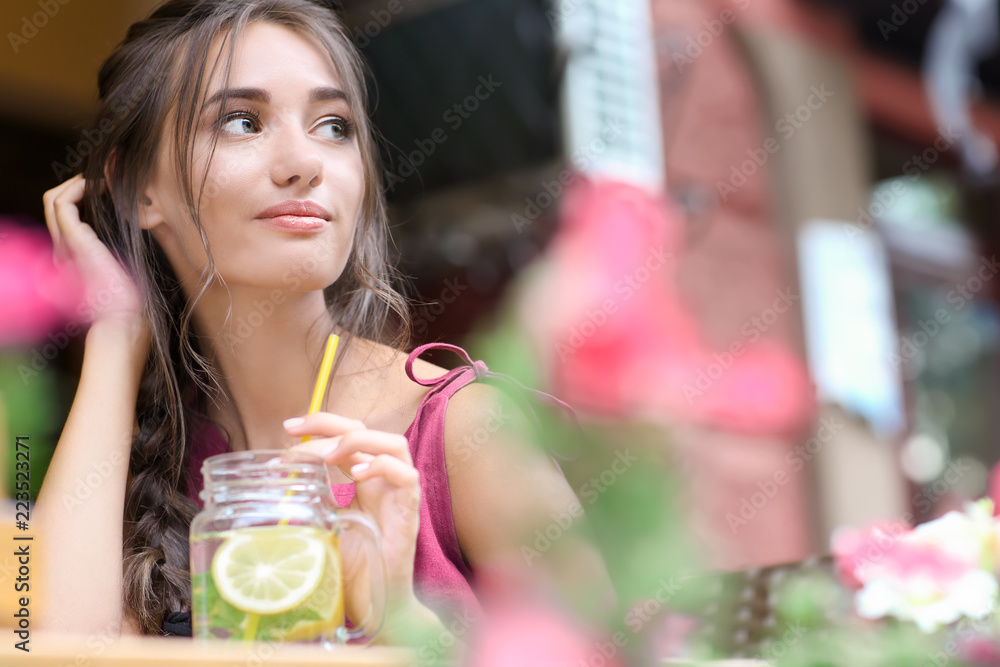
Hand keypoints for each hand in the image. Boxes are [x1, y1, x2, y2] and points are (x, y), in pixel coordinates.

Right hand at [42, 174, 146, 333]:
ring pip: (54, 200)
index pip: (64, 217)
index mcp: (72, 257)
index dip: (79, 198)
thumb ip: (115, 261)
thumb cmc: (128, 303)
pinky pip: (63, 204)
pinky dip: (78, 188)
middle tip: (102, 178)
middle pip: (54, 204)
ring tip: (100, 178)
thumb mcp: (121, 276)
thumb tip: (127, 249)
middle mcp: (63, 249)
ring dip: (76, 183)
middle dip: (76, 186)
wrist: (122, 319)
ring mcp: (65, 245)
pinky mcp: (74, 242)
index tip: (104, 188)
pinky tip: (100, 184)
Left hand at [284, 414, 421, 622]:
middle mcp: (382, 481)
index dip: (319, 425)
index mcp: (362, 481)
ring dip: (358, 440)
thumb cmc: (352, 570)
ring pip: (394, 443)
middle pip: (365, 429)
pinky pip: (406, 476)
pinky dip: (382, 466)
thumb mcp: (323, 526)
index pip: (345, 435)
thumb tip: (272, 487)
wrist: (377, 606)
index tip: (288, 428)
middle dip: (329, 423)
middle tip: (294, 432)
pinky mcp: (409, 512)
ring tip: (329, 454)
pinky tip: (358, 473)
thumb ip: (311, 502)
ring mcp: (398, 495)